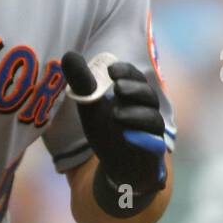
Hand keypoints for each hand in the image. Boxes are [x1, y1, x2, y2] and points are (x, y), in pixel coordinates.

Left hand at [61, 52, 166, 197]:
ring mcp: (152, 133)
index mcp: (134, 96)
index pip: (136, 78)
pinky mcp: (153, 154)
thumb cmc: (108, 130)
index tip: (111, 70)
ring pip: (153, 120)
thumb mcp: (91, 107)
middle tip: (117, 88)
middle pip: (149, 96)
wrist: (117, 167)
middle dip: (134, 90)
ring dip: (136, 115)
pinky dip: (143, 141)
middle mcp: (147, 111)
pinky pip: (154, 146)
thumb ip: (83, 83)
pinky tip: (128, 137)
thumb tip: (69, 55)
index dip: (126, 71)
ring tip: (116, 115)